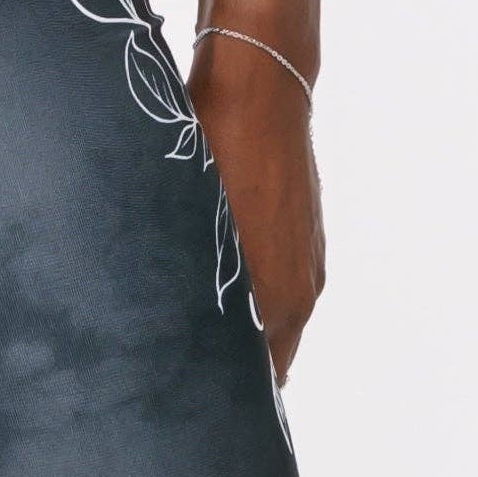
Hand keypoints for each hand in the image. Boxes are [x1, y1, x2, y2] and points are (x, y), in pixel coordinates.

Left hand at [188, 40, 324, 379]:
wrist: (259, 88)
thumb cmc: (215, 155)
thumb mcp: (189, 231)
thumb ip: (187, 295)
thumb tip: (168, 334)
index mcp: (278, 303)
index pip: (256, 380)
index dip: (218, 387)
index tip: (180, 388)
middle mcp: (303, 292)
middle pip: (271, 356)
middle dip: (230, 363)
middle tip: (176, 361)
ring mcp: (309, 261)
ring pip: (275, 316)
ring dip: (241, 322)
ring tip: (189, 315)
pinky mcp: (306, 233)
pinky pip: (278, 279)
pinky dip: (252, 286)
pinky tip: (214, 266)